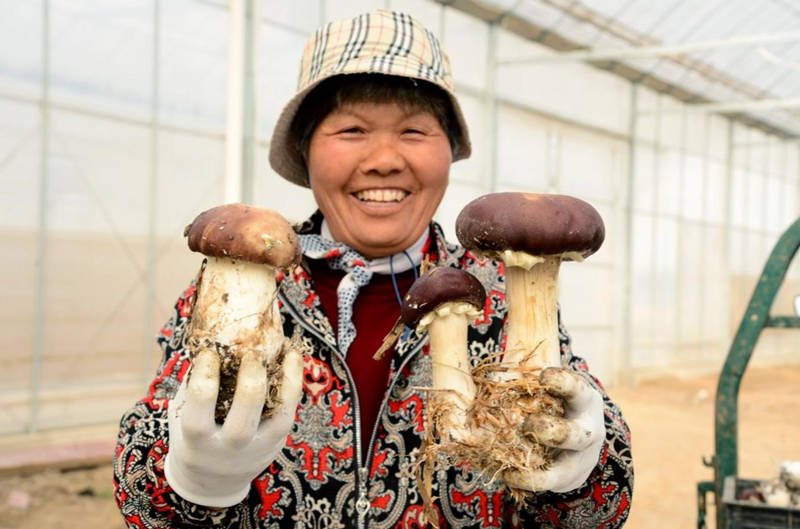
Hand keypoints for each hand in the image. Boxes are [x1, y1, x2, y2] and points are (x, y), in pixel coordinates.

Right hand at [164, 347, 303, 506]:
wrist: (212, 481)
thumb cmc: (193, 436)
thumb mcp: (182, 416)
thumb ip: (193, 385)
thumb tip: (207, 339)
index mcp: (197, 440)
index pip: (200, 406)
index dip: (205, 375)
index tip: (209, 352)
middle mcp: (229, 447)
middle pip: (244, 417)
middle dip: (250, 382)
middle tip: (251, 354)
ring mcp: (258, 447)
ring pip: (278, 416)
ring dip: (285, 381)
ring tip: (286, 351)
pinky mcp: (277, 441)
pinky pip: (290, 411)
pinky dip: (294, 384)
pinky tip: (293, 359)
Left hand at [505, 367, 605, 492]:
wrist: (573, 437)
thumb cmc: (550, 402)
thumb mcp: (544, 387)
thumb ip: (522, 377)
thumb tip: (477, 355)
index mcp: (583, 399)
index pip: (577, 388)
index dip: (562, 383)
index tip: (543, 377)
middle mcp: (589, 429)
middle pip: (577, 434)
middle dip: (551, 431)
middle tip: (529, 425)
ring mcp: (582, 458)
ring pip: (566, 467)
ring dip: (537, 465)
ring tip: (513, 463)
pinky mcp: (570, 478)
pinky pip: (550, 484)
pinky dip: (527, 480)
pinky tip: (508, 475)